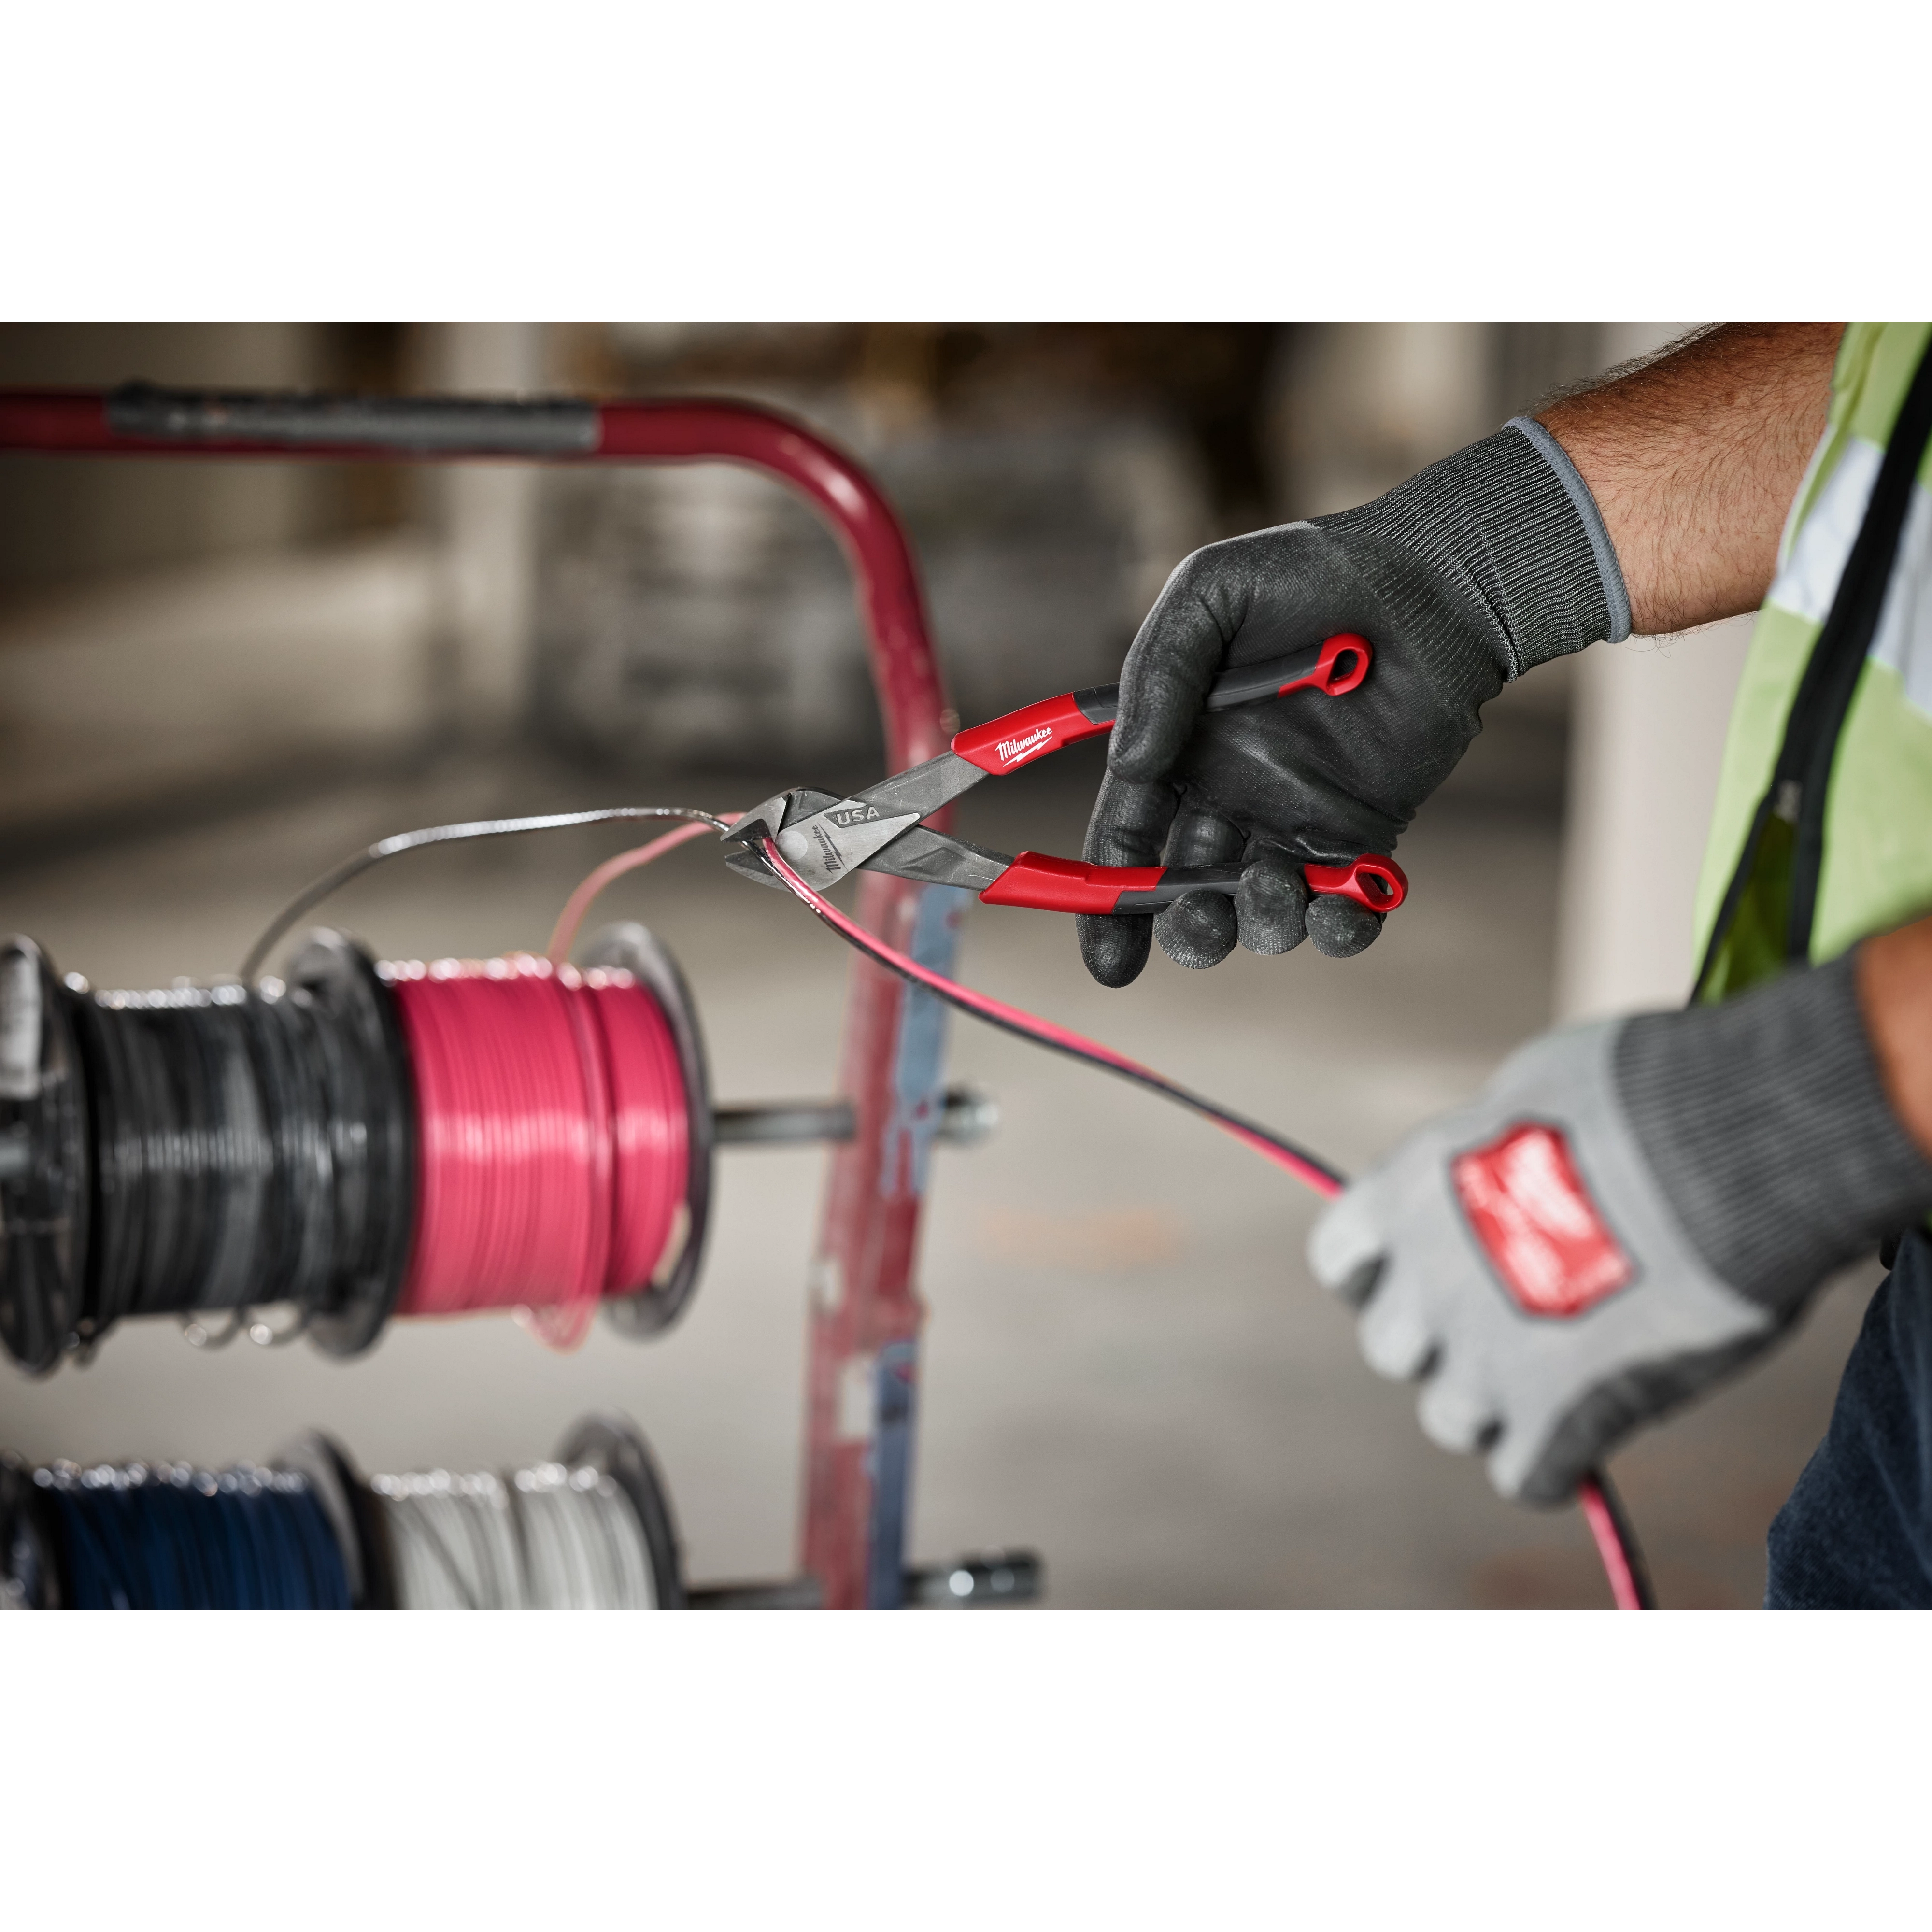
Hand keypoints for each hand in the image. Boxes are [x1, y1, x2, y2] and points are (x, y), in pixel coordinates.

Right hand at [1079, 422, 1624, 984]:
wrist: (1428, 581)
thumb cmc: (1313, 574)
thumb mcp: (1209, 594)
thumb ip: (1158, 673)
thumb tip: (1131, 764)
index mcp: (1180, 752)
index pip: (1129, 837)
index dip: (1110, 902)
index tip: (1108, 956)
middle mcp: (1231, 798)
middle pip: (1188, 895)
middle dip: (1186, 930)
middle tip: (1199, 920)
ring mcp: (1298, 821)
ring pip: (1261, 913)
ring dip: (1259, 923)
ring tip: (1273, 881)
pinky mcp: (1364, 834)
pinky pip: (1344, 908)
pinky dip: (1339, 929)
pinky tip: (1340, 910)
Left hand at [1307, 954, 1931, 1502]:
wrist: (1724, 1151)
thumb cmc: (1642, 1092)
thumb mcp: (1533, 1092)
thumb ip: (1495, 1152)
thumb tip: (1502, 1168)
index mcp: (1407, 1192)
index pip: (1342, 1259)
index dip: (1386, 1272)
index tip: (1433, 1269)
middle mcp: (1425, 1279)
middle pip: (1393, 1346)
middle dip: (1446, 1338)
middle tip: (1519, 1318)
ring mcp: (1485, 1356)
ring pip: (1450, 1417)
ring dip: (1497, 1403)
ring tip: (1565, 1370)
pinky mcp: (1557, 1417)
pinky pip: (1527, 1477)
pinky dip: (1557, 1461)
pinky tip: (1594, 1429)